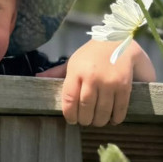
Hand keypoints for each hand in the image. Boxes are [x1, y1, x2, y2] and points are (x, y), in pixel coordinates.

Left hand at [37, 40, 154, 126]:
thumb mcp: (73, 60)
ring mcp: (109, 82)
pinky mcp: (124, 85)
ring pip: (102, 111)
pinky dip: (116, 118)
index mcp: (76, 71)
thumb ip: (57, 72)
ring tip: (98, 121)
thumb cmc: (92, 52)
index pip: (69, 99)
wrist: (118, 39)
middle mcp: (92, 78)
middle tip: (86, 121)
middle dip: (85, 120)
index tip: (72, 120)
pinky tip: (113, 119)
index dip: (70, 114)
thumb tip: (38, 77)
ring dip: (99, 120)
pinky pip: (120, 108)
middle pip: (86, 108)